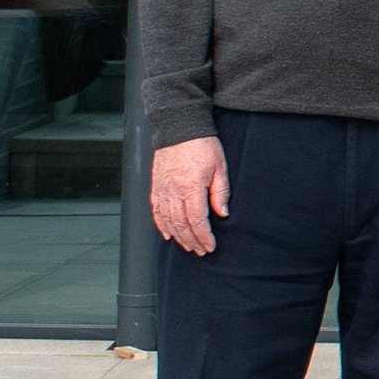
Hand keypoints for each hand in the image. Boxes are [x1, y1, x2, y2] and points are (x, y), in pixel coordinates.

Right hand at [150, 137, 229, 255]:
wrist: (179, 128)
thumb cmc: (201, 145)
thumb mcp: (219, 167)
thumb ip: (220, 192)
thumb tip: (222, 213)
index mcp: (191, 188)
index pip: (197, 220)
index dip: (204, 236)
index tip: (210, 246)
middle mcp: (173, 192)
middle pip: (181, 225)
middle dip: (192, 241)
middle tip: (201, 250)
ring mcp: (162, 190)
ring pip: (167, 221)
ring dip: (178, 237)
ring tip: (188, 246)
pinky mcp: (155, 186)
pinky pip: (156, 211)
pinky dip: (161, 225)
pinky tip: (168, 234)